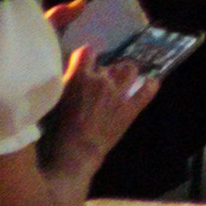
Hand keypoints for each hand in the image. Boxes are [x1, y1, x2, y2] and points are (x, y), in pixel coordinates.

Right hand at [49, 44, 163, 169]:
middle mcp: (101, 80)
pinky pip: (148, 90)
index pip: (86, 52)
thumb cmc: (57, 131)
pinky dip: (150, 85)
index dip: (85, 57)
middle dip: (101, 73)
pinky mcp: (131, 108)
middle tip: (95, 86)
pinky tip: (148, 83)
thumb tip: (73, 75)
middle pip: (105, 66)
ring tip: (119, 80)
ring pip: (129, 70)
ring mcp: (118, 93)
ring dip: (124, 73)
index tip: (84, 62)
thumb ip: (66, 84)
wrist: (75, 153)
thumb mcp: (55, 101)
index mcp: (79, 77)